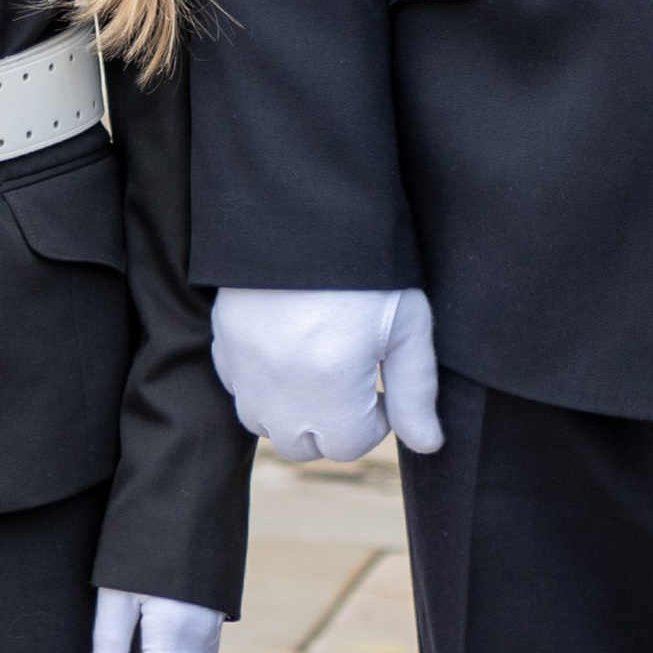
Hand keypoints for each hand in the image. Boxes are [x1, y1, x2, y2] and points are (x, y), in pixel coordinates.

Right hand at [208, 286, 442, 462]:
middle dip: (333, 425)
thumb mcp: (407, 323)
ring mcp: (245, 369)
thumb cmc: (366, 264)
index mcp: (331, 386)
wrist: (304, 208)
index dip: (376, 419)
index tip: (382, 385)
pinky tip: (286, 348)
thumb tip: (428, 445)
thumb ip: (416, 390)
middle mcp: (280, 389)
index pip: (351, 445)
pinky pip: (239, 389)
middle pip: (305, 445)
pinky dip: (261, 384)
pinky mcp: (223, 344)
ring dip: (292, 411)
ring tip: (317, 368)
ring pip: (264, 424)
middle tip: (352, 381)